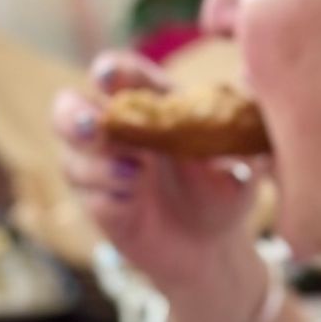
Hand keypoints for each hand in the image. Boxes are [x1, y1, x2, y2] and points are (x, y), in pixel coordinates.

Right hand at [55, 50, 262, 321]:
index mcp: (149, 104)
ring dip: (96, 161)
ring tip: (134, 172)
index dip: (110, 71)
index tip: (109, 77)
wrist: (216, 250)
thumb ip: (235, 132)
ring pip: (72, 153)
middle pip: (70, 107)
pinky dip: (105, 194)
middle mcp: (118, 131)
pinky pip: (87, 194)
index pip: (118, 74)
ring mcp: (103, 168)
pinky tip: (131, 199)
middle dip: (74, 114)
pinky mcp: (101, 204)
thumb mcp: (240, 161)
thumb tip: (250, 92)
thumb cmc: (227, 193)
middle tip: (95, 126)